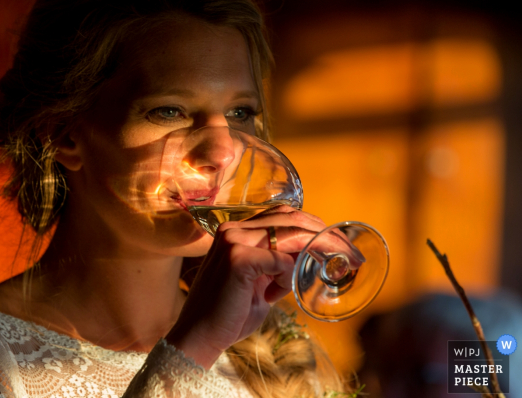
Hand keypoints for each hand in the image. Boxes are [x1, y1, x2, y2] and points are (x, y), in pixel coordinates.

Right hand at [165, 206, 330, 368]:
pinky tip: (272, 294)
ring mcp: (234, 241)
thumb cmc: (229, 314)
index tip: (338, 243)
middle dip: (327, 234)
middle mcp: (233, 229)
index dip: (314, 225)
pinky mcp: (239, 259)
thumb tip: (308, 259)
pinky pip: (282, 261)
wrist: (198, 336)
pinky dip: (287, 277)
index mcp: (236, 231)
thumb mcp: (260, 283)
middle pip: (292, 218)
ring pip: (292, 234)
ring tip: (344, 261)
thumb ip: (280, 267)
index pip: (283, 215)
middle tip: (352, 253)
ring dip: (320, 248)